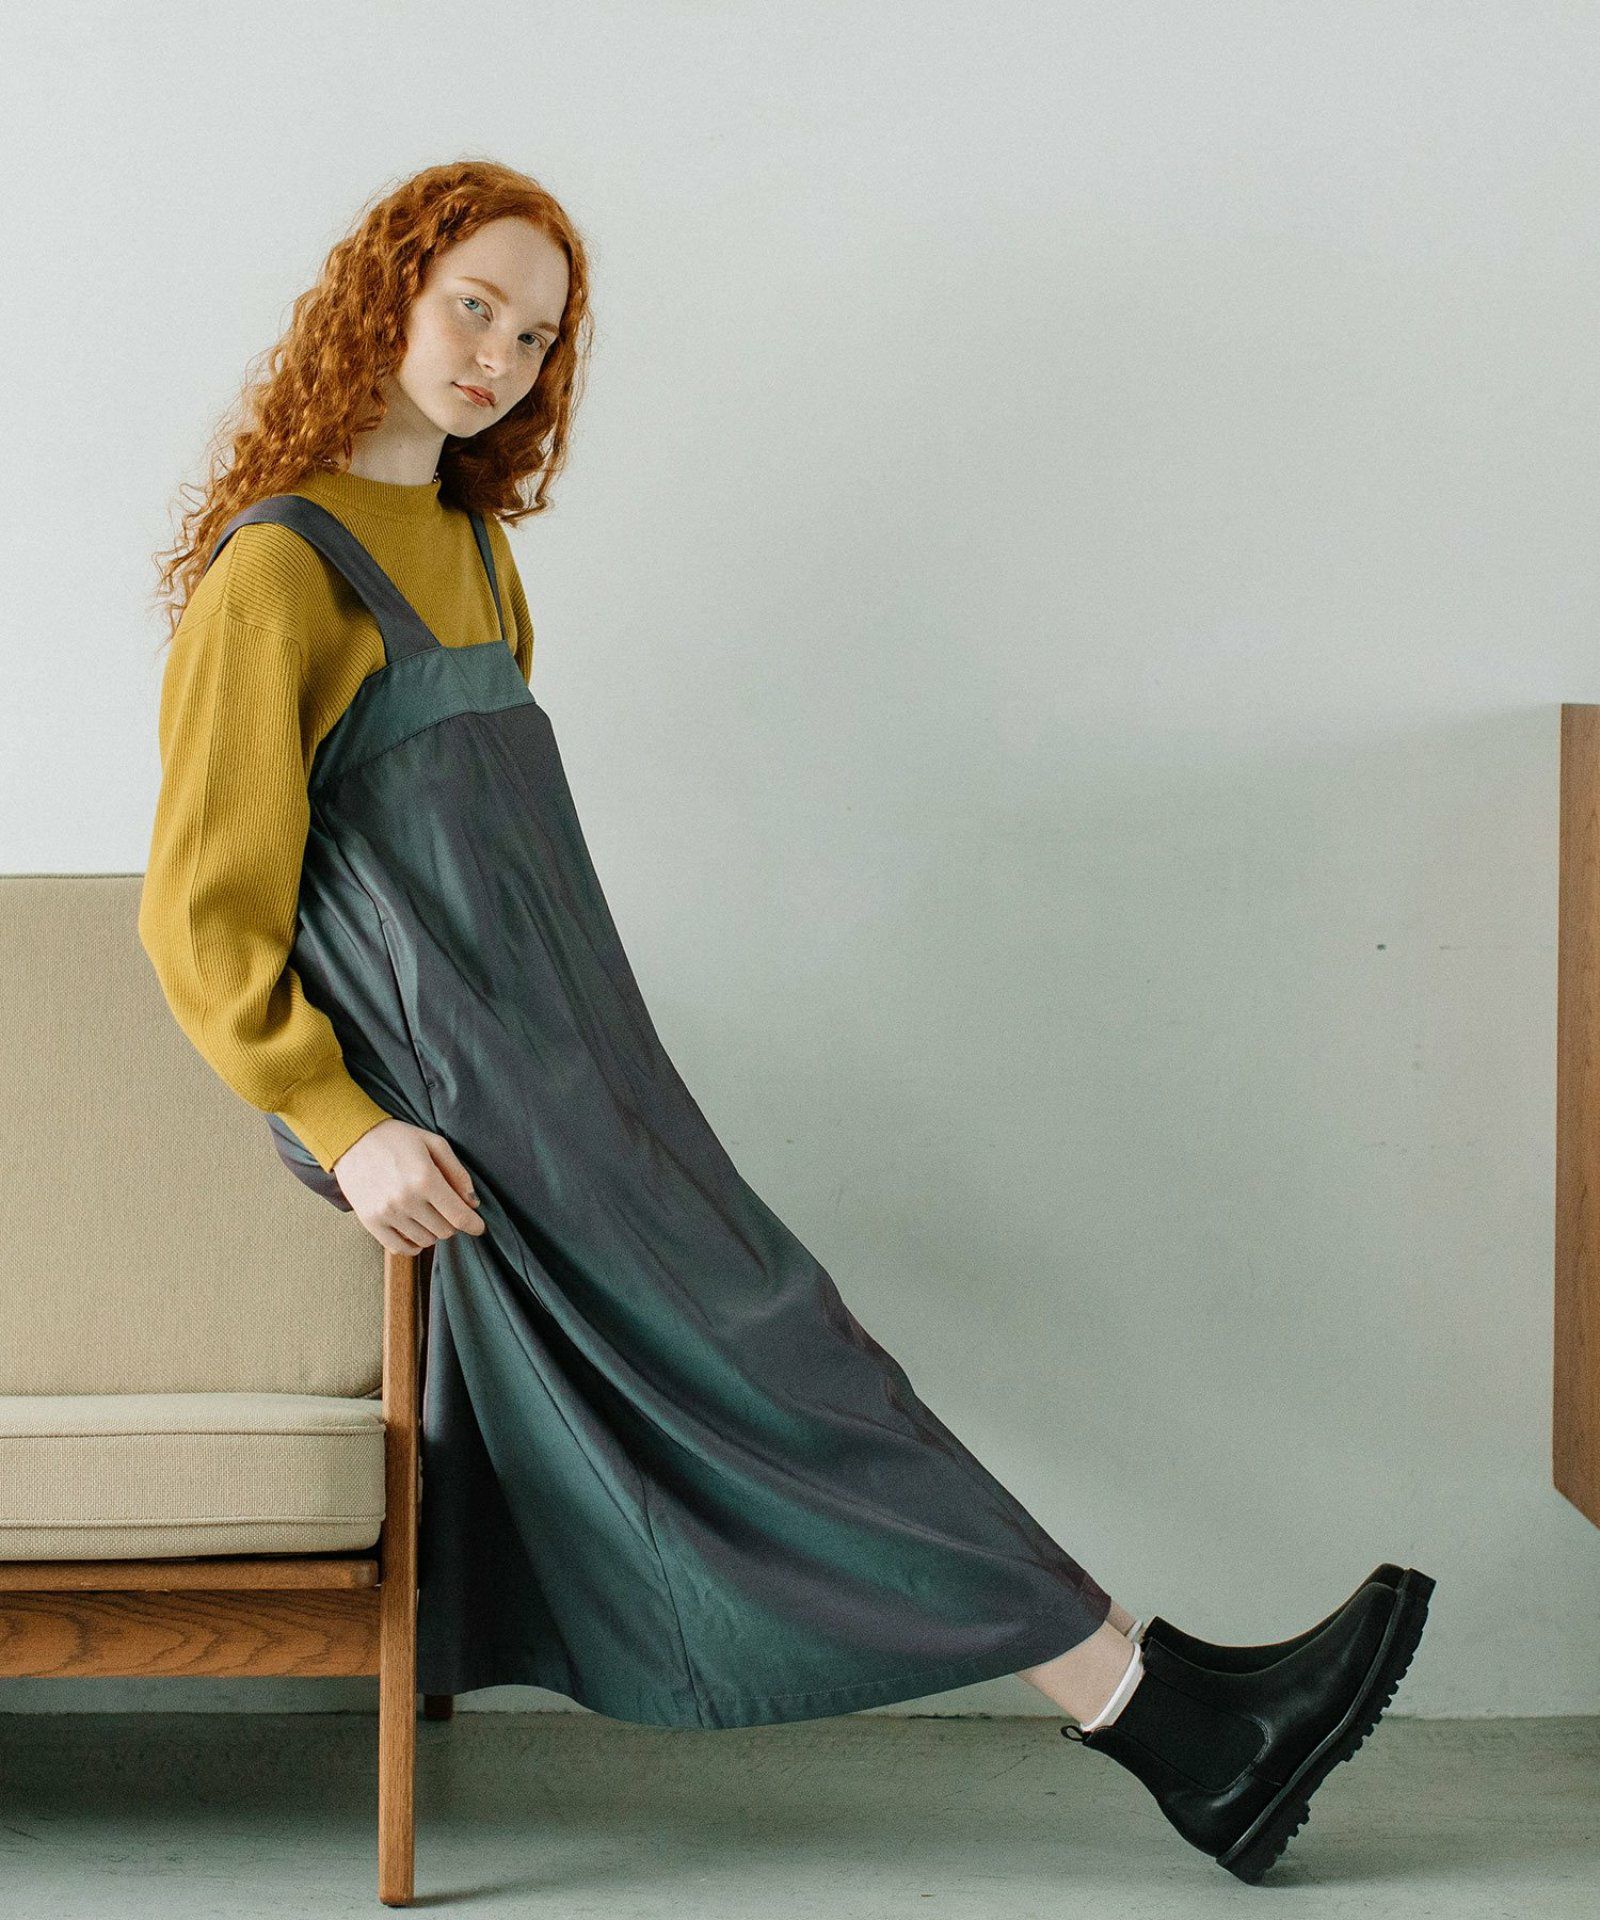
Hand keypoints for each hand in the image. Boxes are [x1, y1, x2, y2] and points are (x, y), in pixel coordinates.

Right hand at [331, 1118, 486, 1254]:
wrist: (352, 1139)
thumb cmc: (397, 1138)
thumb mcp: (434, 1144)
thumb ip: (457, 1173)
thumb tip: (472, 1203)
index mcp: (425, 1179)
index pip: (458, 1216)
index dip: (474, 1225)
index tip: (479, 1227)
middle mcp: (406, 1200)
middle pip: (444, 1231)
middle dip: (452, 1222)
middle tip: (445, 1208)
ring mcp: (386, 1213)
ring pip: (425, 1241)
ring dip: (433, 1231)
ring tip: (428, 1213)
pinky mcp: (370, 1222)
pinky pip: (400, 1249)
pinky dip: (414, 1245)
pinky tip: (416, 1230)